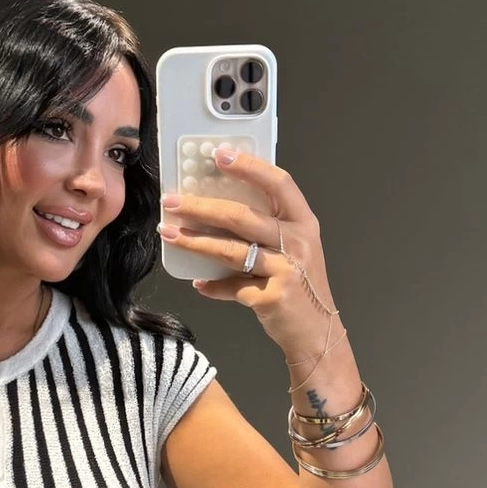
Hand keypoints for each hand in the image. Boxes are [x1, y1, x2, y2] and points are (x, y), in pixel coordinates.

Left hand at [158, 146, 340, 364]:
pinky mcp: (272, 297)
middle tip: (172, 202)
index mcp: (303, 222)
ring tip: (169, 233)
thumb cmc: (301, 286)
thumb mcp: (294, 250)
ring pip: (230, 250)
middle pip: (242, 216)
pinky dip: (213, 286)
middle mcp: (297, 242)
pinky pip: (232, 287)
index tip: (219, 155)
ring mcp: (286, 270)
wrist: (317, 332)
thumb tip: (217, 211)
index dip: (249, 167)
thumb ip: (266, 229)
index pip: (278, 183)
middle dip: (201, 207)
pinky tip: (199, 283)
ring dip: (195, 242)